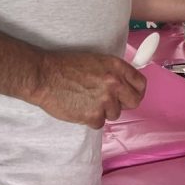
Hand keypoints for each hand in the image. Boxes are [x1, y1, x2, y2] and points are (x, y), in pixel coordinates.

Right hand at [29, 51, 145, 128]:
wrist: (44, 76)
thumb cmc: (65, 66)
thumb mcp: (96, 61)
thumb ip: (113, 72)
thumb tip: (124, 85)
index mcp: (116, 67)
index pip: (140, 83)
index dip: (136, 90)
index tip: (131, 94)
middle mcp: (114, 83)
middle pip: (134, 101)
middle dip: (124, 103)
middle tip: (110, 103)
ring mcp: (104, 100)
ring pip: (114, 114)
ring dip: (103, 111)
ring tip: (86, 101)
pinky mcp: (93, 115)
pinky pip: (99, 123)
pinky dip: (90, 119)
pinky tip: (79, 108)